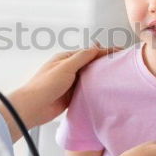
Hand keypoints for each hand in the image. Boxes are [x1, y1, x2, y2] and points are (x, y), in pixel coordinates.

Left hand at [0, 45, 119, 133]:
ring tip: (117, 76)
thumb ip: (82, 57)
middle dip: (104, 64)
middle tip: (121, 64)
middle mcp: (69, 69)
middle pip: (91, 64)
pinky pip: (87, 90)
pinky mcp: (72, 96)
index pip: (89, 52)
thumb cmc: (45, 85)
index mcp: (66, 59)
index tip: (119, 52)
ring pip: (90, 77)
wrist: (34, 107)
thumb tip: (96, 47)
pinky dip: (95, 89)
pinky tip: (104, 90)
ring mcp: (71, 83)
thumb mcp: (66, 67)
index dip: (105, 52)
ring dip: (100, 77)